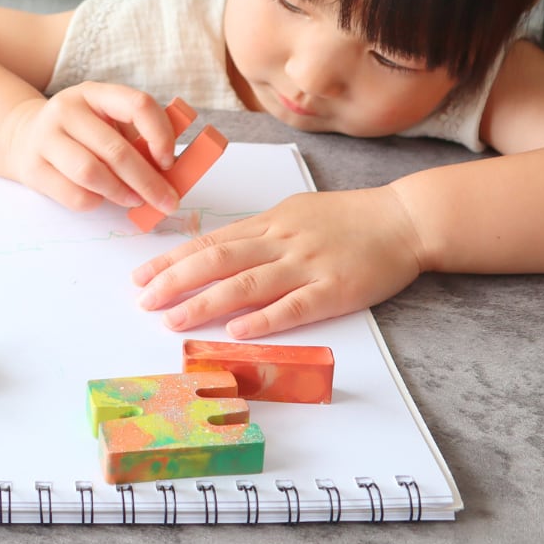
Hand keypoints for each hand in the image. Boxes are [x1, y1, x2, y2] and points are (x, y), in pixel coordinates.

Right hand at [1, 82, 180, 214]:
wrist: (23, 136)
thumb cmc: (81, 133)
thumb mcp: (108, 121)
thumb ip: (139, 137)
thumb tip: (176, 171)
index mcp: (95, 93)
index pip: (137, 104)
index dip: (160, 135)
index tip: (170, 161)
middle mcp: (67, 109)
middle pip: (116, 149)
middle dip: (148, 181)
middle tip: (167, 202)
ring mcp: (46, 137)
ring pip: (91, 173)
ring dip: (121, 193)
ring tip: (134, 200)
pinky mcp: (33, 168)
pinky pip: (74, 194)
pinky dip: (96, 202)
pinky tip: (102, 199)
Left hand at [131, 186, 424, 336]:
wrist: (403, 219)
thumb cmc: (347, 217)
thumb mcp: (294, 212)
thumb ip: (258, 234)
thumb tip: (217, 249)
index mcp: (269, 223)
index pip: (209, 242)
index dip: (172, 260)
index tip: (140, 277)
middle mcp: (281, 241)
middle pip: (217, 260)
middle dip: (174, 281)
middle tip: (142, 300)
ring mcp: (307, 265)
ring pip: (246, 284)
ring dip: (205, 303)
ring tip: (173, 320)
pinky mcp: (335, 290)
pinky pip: (294, 306)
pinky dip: (263, 319)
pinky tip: (236, 331)